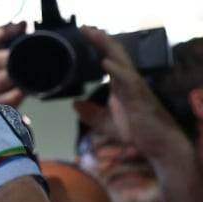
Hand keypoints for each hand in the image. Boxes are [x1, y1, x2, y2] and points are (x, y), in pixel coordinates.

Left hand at [74, 26, 190, 160]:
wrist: (156, 144)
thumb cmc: (137, 132)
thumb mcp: (106, 124)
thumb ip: (91, 114)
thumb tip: (74, 104)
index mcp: (120, 85)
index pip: (108, 59)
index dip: (98, 46)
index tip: (84, 34)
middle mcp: (128, 81)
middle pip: (114, 54)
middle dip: (100, 39)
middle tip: (85, 27)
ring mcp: (135, 87)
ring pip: (122, 61)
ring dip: (107, 48)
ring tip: (95, 35)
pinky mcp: (139, 97)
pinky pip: (128, 80)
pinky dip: (117, 70)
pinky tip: (105, 62)